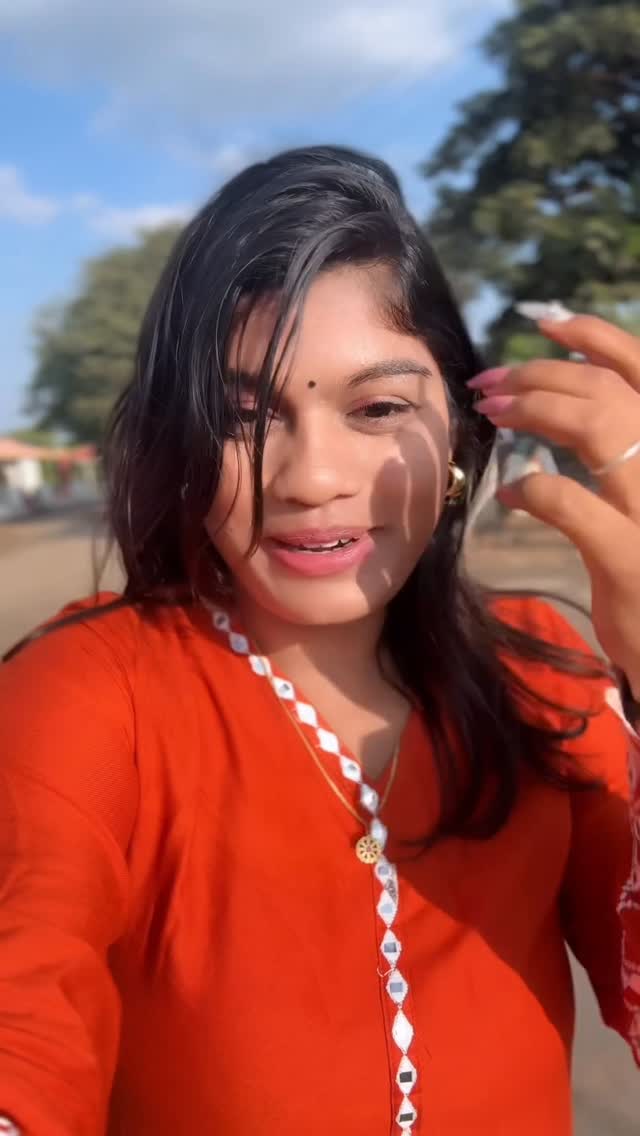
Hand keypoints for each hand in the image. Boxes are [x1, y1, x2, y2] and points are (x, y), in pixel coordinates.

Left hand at [468, 315, 639, 691]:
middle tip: (489, 383)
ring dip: (532, 409)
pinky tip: (508, 495)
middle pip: (605, 389)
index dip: (593, 336)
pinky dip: (529, 490)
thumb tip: (566, 399)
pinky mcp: (630, 555)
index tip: (544, 325)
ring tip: (491, 413)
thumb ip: (622, 446)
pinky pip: (567, 501)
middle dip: (539, 374)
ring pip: (594, 425)